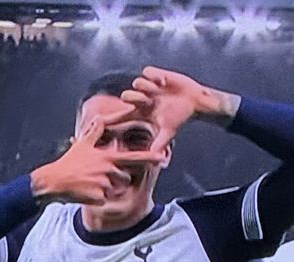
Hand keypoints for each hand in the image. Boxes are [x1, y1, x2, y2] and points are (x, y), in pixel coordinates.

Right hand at [30, 106, 164, 204]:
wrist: (54, 181)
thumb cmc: (69, 163)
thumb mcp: (82, 144)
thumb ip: (95, 131)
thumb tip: (99, 116)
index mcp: (107, 157)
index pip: (133, 157)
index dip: (149, 158)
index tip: (162, 157)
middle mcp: (108, 170)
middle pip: (124, 177)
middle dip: (115, 179)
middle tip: (96, 176)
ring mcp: (104, 184)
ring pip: (115, 189)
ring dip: (106, 189)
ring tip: (90, 183)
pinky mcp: (99, 198)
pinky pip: (105, 200)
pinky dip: (97, 199)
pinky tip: (86, 193)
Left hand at [121, 66, 240, 150]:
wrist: (194, 102)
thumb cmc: (180, 117)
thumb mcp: (169, 131)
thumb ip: (160, 143)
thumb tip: (154, 159)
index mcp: (142, 112)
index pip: (122, 116)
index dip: (111, 119)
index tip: (98, 121)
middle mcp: (142, 98)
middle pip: (126, 95)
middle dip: (135, 98)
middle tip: (148, 101)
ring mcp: (149, 86)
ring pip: (137, 82)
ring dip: (148, 87)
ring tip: (160, 90)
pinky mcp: (156, 74)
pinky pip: (147, 71)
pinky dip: (154, 76)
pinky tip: (164, 82)